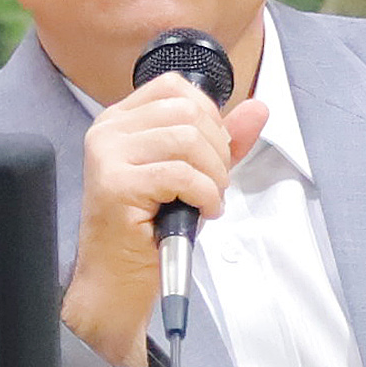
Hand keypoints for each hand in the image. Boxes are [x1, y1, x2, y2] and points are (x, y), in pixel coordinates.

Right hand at [62, 70, 268, 366]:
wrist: (116, 280)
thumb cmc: (149, 229)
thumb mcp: (193, 174)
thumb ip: (223, 139)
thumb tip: (257, 108)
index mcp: (121, 120)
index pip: (174, 86)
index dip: (208, 115)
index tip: (213, 151)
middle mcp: (108, 131)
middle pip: (187, 111)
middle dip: (216, 151)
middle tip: (213, 184)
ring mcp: (108, 155)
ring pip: (187, 140)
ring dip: (213, 175)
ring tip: (207, 200)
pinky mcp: (116, 184)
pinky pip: (182, 175)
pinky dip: (205, 195)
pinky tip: (200, 212)